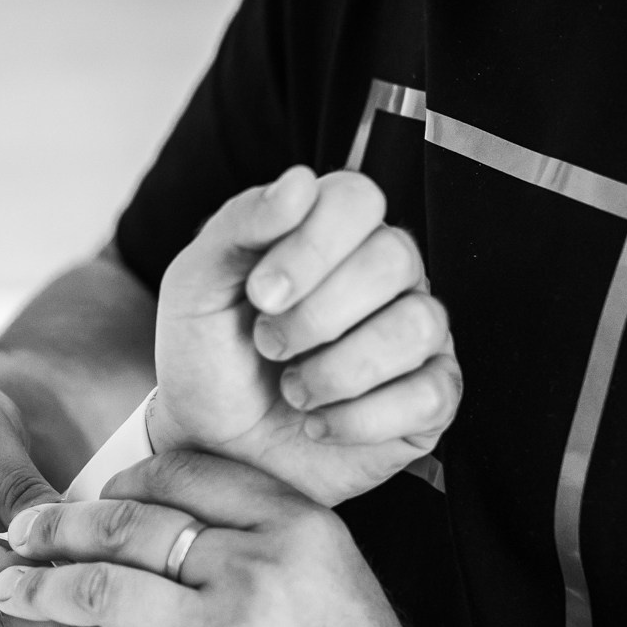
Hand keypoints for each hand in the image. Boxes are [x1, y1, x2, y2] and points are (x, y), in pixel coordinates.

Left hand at [0, 450, 442, 626]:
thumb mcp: (323, 566)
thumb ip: (252, 531)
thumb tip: (151, 508)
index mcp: (291, 522)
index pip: (181, 473)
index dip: (121, 480)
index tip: (90, 495)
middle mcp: (258, 566)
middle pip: (129, 525)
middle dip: (60, 526)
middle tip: (20, 533)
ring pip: (104, 589)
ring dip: (44, 589)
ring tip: (12, 592)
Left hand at [151, 166, 458, 505]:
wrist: (209, 445)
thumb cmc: (208, 358)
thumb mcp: (196, 285)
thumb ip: (239, 225)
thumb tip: (299, 181)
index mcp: (331, 232)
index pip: (357, 198)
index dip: (312, 245)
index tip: (260, 294)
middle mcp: (385, 274)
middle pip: (394, 258)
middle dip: (317, 313)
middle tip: (267, 344)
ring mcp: (414, 335)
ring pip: (418, 326)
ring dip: (339, 369)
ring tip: (293, 389)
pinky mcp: (429, 399)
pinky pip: (431, 394)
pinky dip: (362, 418)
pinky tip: (318, 423)